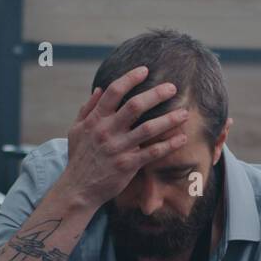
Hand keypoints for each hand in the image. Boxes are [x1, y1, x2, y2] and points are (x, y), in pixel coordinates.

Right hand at [57, 65, 189, 209]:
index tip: (145, 71)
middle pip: (135, 106)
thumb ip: (87, 109)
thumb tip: (99, 89)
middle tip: (172, 88)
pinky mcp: (127, 165)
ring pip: (148, 129)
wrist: (78, 189)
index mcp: (95, 120)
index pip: (114, 92)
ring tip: (184, 113)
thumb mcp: (76, 131)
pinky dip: (168, 145)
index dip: (130, 78)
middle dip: (156, 94)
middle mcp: (107, 131)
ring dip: (169, 119)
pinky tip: (181, 138)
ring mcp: (118, 148)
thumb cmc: (78, 158)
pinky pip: (152, 152)